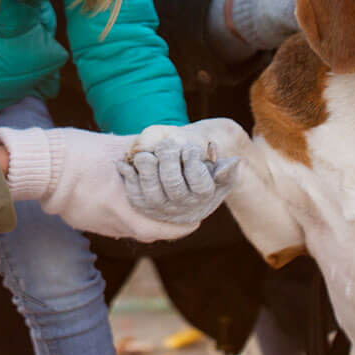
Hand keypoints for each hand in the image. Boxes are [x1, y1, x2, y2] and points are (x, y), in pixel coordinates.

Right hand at [0, 126, 199, 241]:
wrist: (38, 165)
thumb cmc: (74, 152)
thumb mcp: (111, 146)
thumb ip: (138, 149)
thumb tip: (162, 143)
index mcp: (118, 207)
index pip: (156, 229)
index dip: (178, 228)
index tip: (195, 222)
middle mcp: (108, 222)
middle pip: (144, 231)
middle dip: (164, 223)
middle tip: (181, 212)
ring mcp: (93, 223)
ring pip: (126, 228)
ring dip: (143, 219)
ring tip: (157, 204)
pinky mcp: (81, 220)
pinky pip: (110, 223)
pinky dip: (123, 215)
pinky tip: (125, 200)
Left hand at [117, 138, 239, 223]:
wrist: (188, 180)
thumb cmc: (207, 168)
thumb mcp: (222, 170)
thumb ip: (226, 168)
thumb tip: (228, 159)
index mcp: (204, 196)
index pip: (198, 181)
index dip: (192, 161)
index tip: (189, 147)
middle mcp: (183, 206)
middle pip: (173, 186)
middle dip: (168, 161)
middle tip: (167, 145)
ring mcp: (162, 209)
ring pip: (152, 192)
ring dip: (146, 169)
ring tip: (147, 154)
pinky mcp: (143, 206)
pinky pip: (134, 194)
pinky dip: (128, 177)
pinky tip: (126, 162)